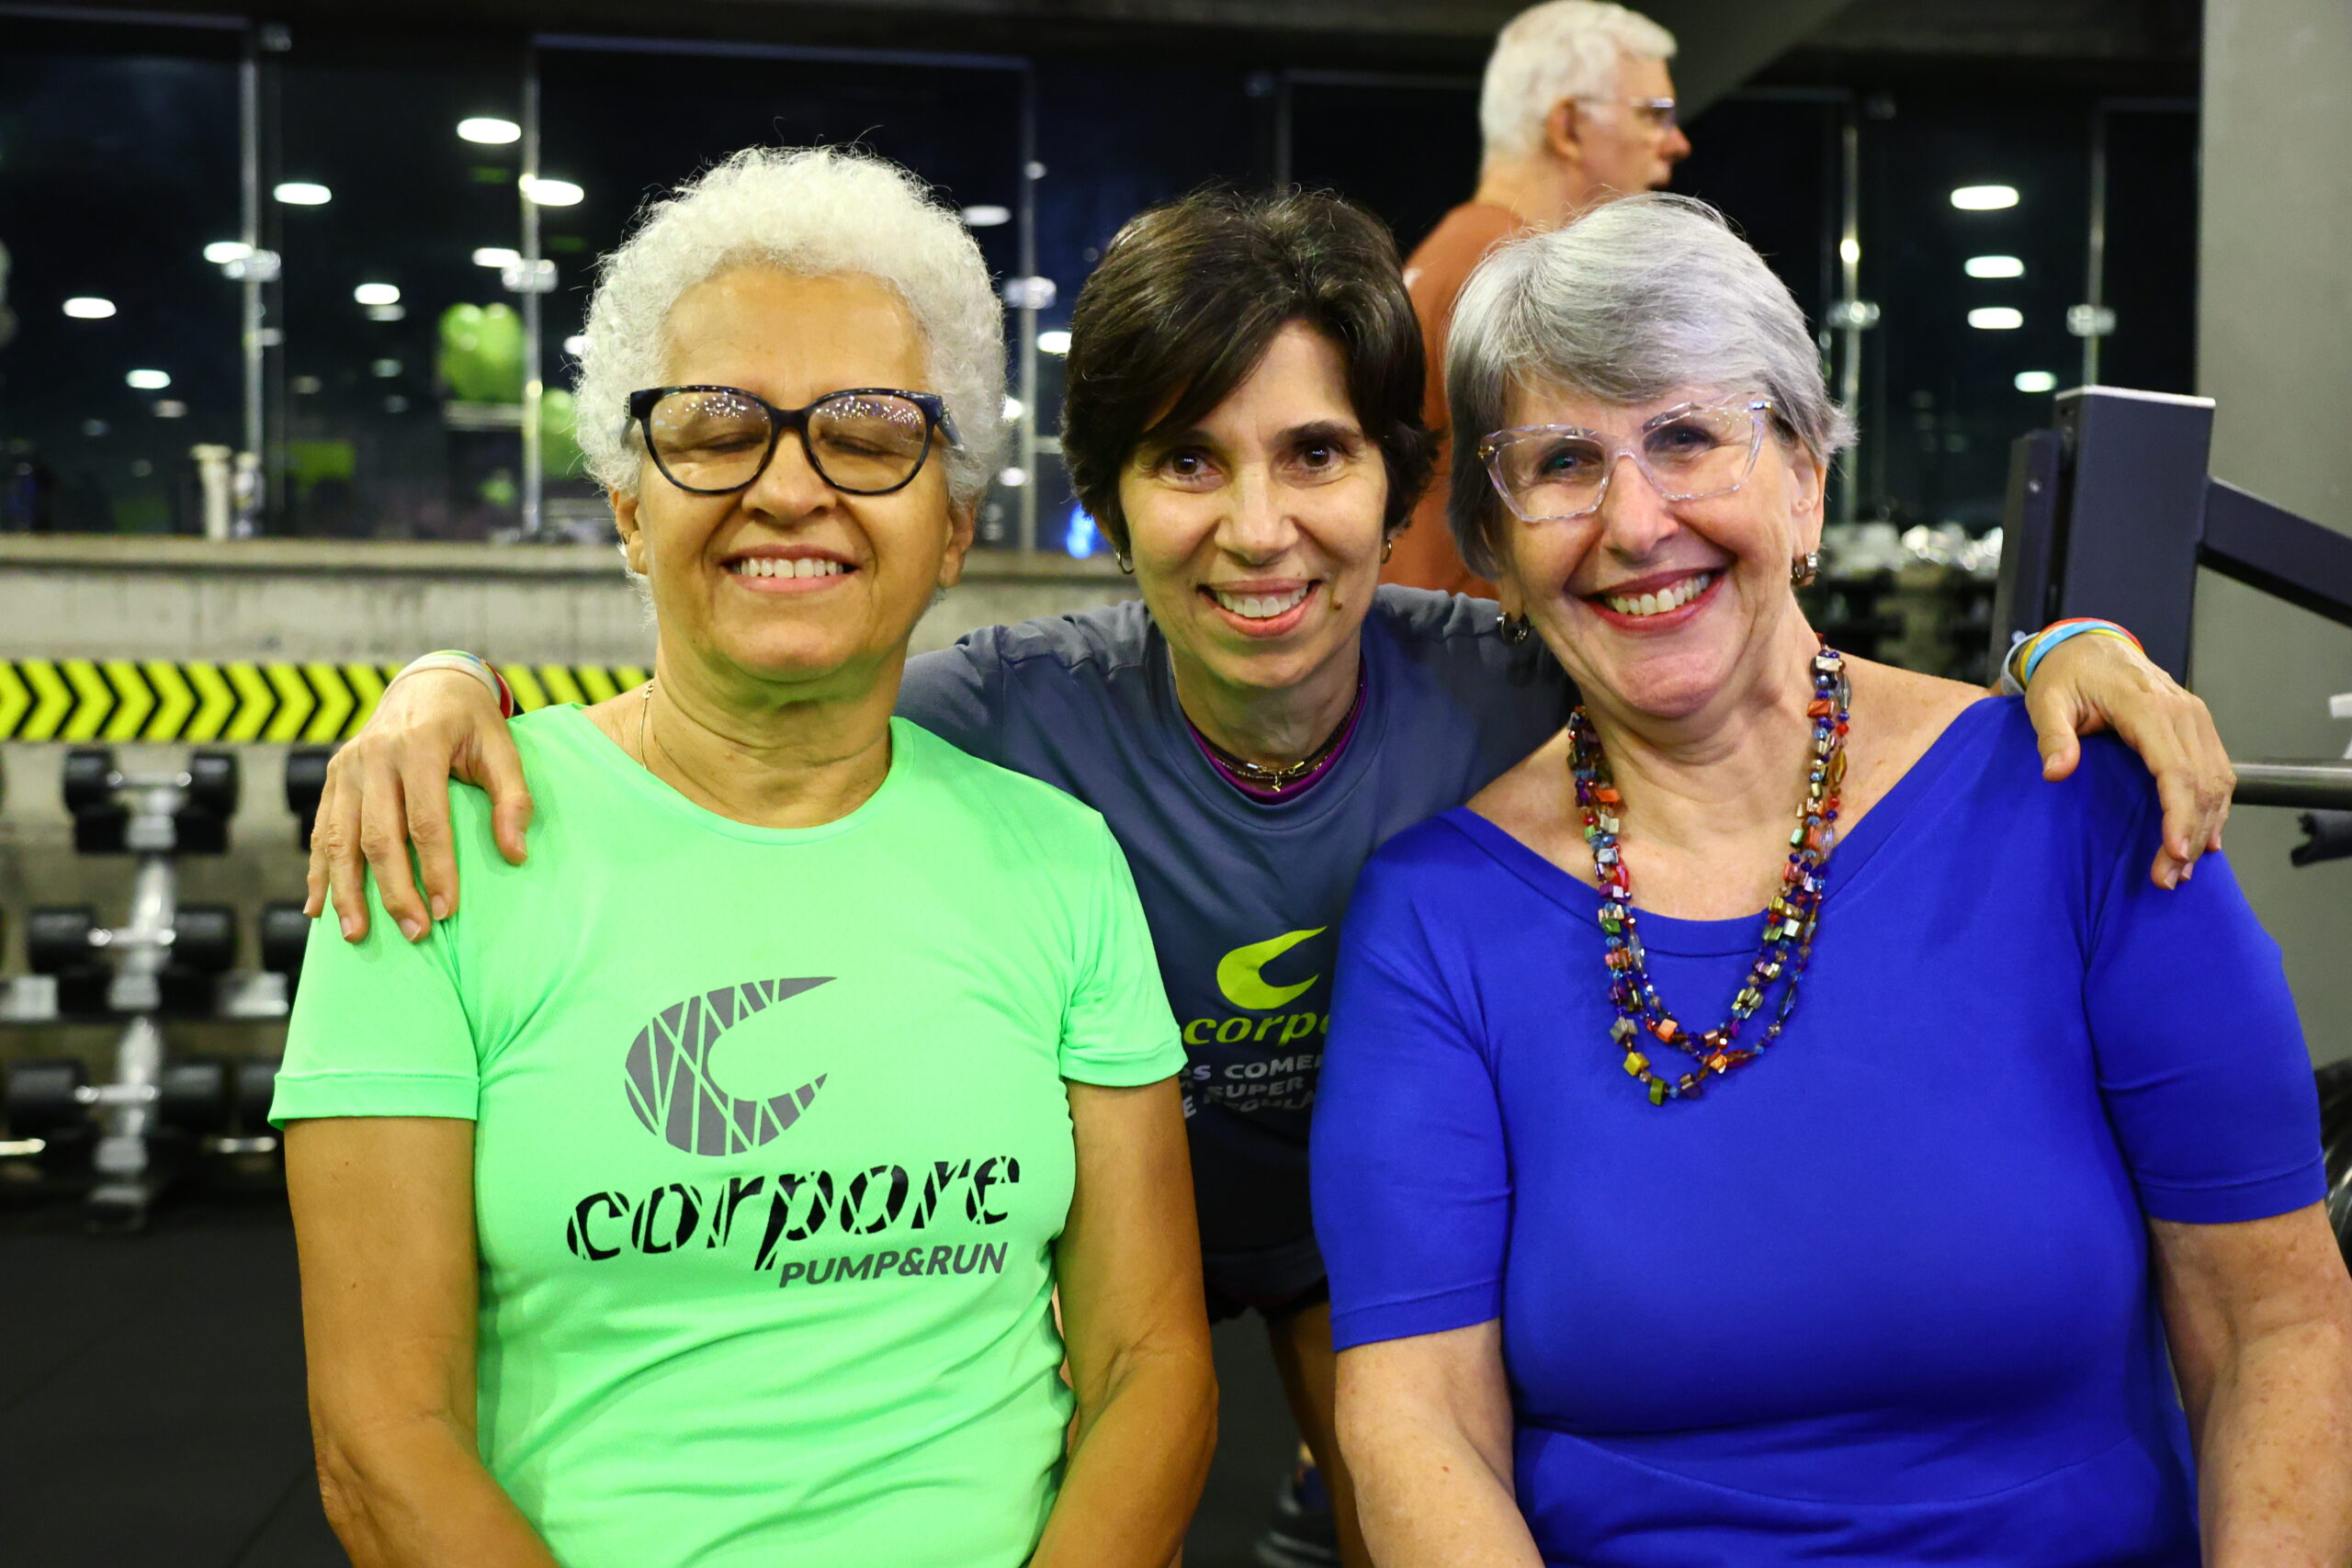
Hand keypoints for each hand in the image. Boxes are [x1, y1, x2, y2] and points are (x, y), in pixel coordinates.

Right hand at [302, 669, 531, 941]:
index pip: (425, 820)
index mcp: (420, 747)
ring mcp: (347, 766)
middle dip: (394, 890)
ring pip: (339, 838)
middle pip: (379, 836)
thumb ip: (513, 799)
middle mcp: (375, 756)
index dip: (435, 869)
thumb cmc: (471, 723)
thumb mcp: (502, 748)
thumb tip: (515, 853)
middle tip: (414, 932)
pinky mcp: (332, 776)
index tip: (447, 910)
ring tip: (357, 934)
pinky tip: (318, 906)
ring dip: (347, 890)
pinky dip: (317, 870)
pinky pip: (320, 829)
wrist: (427, 683)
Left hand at [2022, 634, 2232, 888]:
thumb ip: (2052, 736)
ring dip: (2205, 828)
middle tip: (2168, 878)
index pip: (2175, 769)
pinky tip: (2204, 841)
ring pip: (2218, 781)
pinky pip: (2217, 771)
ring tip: (2181, 870)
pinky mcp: (2197, 727)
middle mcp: (2182, 712)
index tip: (2173, 852)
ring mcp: (2195, 718)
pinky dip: (2215, 809)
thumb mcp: (2045, 701)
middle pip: (2203, 783)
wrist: (2088, 646)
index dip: (2179, 814)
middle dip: (2190, 836)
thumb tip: (2056, 772)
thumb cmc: (2065, 675)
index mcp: (2146, 706)